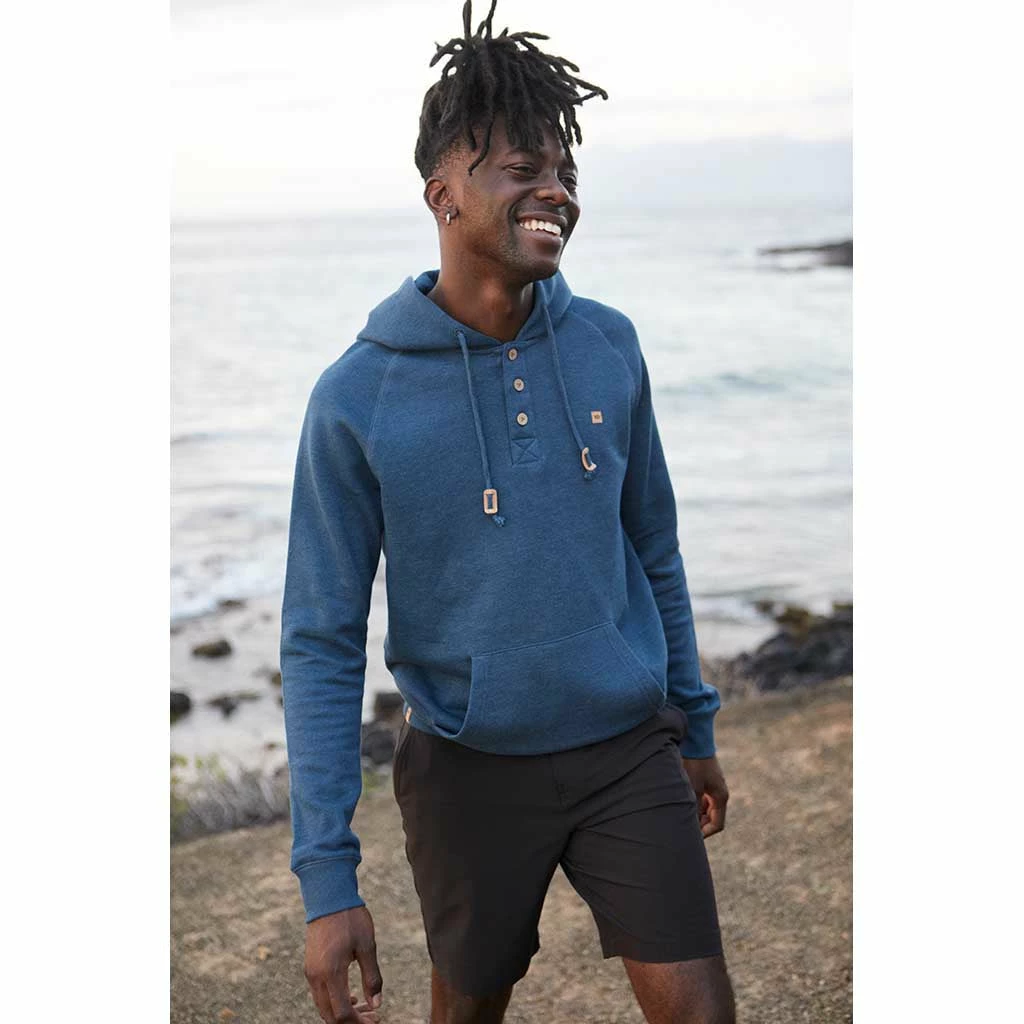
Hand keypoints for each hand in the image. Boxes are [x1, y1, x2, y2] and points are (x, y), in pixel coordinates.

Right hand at [304, 905, 382, 1022]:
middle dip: (351, 1022)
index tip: (375, 1020)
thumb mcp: (367, 946)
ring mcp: (310, 972)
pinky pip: (320, 994)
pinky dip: (334, 1001)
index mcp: (331, 973)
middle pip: (330, 1015)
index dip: (358, 1023)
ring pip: (323, 1006)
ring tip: (365, 1007)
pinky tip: (351, 996)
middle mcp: (316, 977)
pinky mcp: (310, 966)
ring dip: (342, 1013)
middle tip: (372, 1018)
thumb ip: (372, 977)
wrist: (328, 896)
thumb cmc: (350, 918)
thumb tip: (377, 1004)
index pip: (342, 1013)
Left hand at [681, 754, 728, 837]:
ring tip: (679, 814)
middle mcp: (719, 794)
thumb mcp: (693, 788)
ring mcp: (713, 787)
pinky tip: (680, 802)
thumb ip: (694, 808)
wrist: (695, 741)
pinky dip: (693, 804)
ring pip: (705, 809)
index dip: (705, 833)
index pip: (717, 825)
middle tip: (683, 826)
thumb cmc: (694, 764)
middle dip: (699, 824)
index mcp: (720, 797)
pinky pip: (701, 799)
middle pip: (711, 818)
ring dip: (695, 813)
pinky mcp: (706, 781)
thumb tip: (692, 826)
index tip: (692, 836)